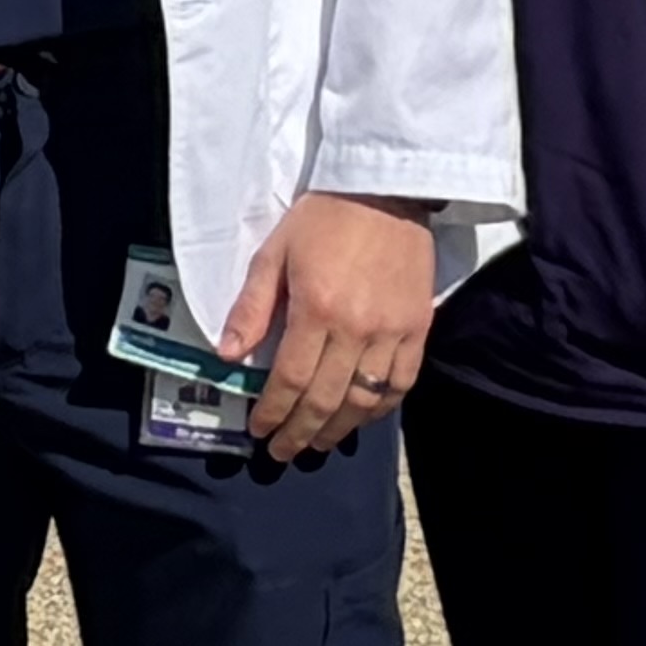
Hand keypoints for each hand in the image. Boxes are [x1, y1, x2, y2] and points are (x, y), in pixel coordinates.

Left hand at [216, 193, 436, 462]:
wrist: (384, 194)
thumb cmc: (321, 219)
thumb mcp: (273, 254)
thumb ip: (251, 307)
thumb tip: (227, 354)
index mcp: (317, 310)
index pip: (290, 378)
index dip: (274, 411)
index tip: (260, 431)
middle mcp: (357, 330)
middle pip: (326, 398)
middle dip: (301, 431)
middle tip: (283, 452)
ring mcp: (393, 333)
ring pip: (366, 400)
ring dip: (339, 429)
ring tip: (318, 443)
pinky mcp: (419, 330)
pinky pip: (402, 384)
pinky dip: (381, 408)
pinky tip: (362, 418)